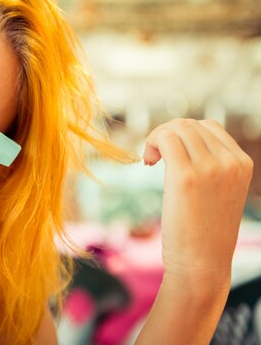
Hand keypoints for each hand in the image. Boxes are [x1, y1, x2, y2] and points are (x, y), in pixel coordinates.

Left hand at [143, 119, 252, 284]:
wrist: (202, 265)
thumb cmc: (203, 232)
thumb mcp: (218, 192)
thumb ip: (210, 166)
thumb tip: (179, 139)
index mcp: (242, 164)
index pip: (209, 127)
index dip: (182, 134)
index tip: (169, 155)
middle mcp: (230, 162)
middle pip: (189, 124)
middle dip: (166, 135)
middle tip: (155, 158)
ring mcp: (211, 168)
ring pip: (176, 128)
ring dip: (157, 138)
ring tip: (151, 160)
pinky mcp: (186, 177)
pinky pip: (165, 139)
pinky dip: (151, 142)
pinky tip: (148, 162)